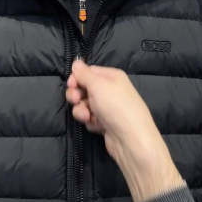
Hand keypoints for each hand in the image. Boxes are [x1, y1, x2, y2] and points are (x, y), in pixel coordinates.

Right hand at [65, 59, 184, 201]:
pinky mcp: (105, 123)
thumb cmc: (116, 106)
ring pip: (84, 105)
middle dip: (76, 95)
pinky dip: (89, 121)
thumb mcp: (98, 85)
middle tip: (76, 100)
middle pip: (84, 88)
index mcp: (112, 77)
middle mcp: (110, 90)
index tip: (71, 85)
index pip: (89, 72)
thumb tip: (76, 62)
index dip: (77, 78)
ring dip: (81, 110)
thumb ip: (84, 74)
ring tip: (87, 116)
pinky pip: (90, 119)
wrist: (130, 138)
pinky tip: (95, 125)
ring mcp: (108, 108)